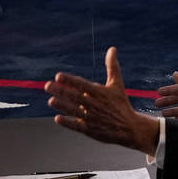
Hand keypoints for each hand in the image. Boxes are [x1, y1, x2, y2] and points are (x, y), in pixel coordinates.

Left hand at [45, 47, 159, 154]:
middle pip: (75, 97)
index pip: (82, 84)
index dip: (70, 80)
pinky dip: (68, 123)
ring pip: (75, 111)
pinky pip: (77, 126)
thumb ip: (112, 66)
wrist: (130, 128)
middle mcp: (95, 104)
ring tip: (51, 101)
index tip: (58, 76)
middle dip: (61, 91)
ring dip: (63, 106)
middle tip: (47, 85)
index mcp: (100, 92)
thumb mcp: (117, 84)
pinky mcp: (90, 130)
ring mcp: (92, 118)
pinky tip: (57, 118)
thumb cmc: (121, 104)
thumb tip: (112, 48)